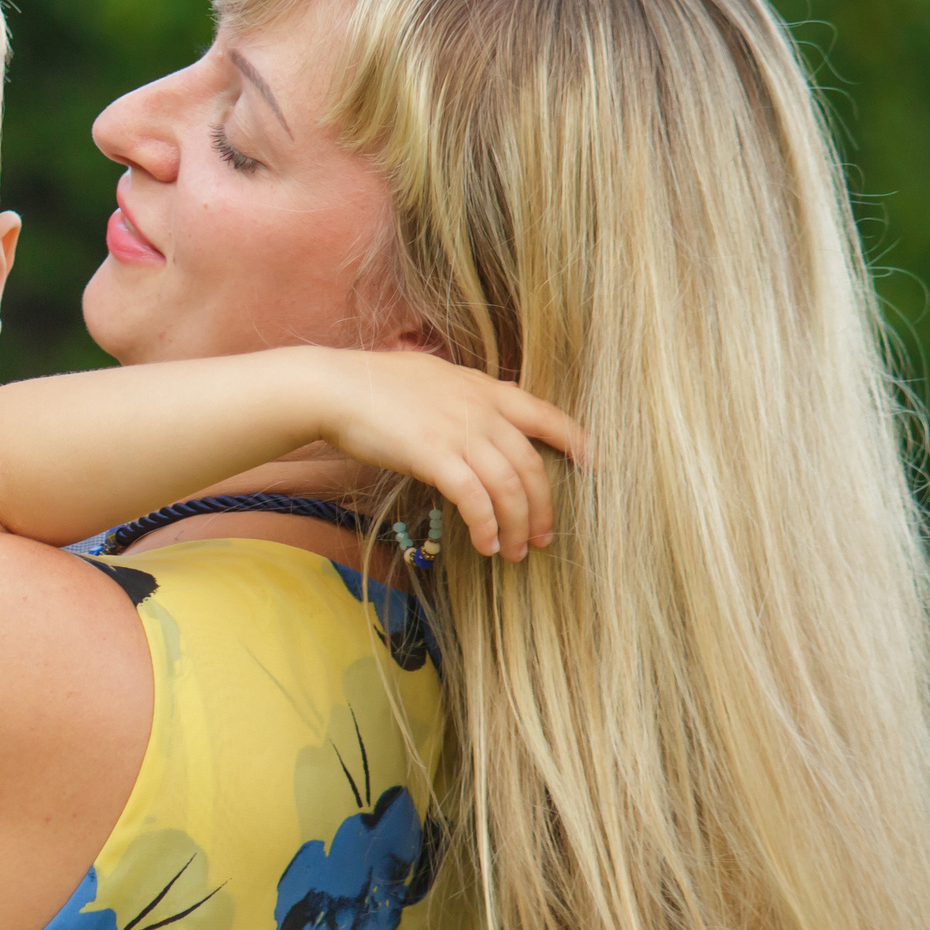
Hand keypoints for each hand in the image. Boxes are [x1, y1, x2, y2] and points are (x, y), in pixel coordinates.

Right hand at [298, 348, 588, 559]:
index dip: (577, 441)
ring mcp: (460, 433)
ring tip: (514, 552)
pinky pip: (474, 499)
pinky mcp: (434, 456)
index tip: (594, 464)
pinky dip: (485, 526)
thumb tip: (480, 411)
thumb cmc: (376, 384)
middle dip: (543, 508)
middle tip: (543, 538)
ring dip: (517, 526)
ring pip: (509, 488)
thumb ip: (465, 395)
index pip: (548, 416)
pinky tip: (483, 543)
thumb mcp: (434, 377)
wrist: (335, 389)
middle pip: (532, 466)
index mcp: (486, 389)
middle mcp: (482, 411)